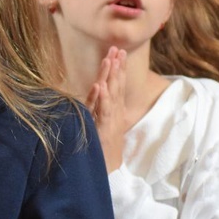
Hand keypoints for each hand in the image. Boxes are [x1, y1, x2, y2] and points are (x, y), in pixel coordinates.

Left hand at [85, 47, 126, 172]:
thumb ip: (102, 107)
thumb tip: (100, 90)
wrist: (110, 169)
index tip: (119, 52)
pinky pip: (103, 111)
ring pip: (112, 94)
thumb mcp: (104, 122)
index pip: (117, 85)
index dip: (118, 68)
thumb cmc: (105, 146)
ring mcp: (110, 120)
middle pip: (116, 85)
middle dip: (117, 66)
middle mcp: (114, 112)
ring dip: (111, 76)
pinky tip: (100, 85)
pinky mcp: (104, 129)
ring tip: (110, 60)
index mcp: (114, 109)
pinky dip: (102, 98)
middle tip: (117, 48)